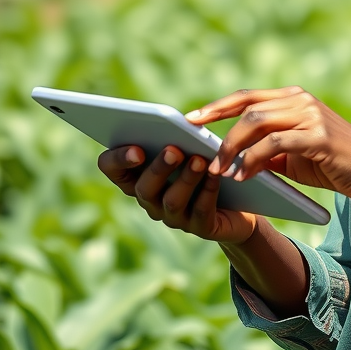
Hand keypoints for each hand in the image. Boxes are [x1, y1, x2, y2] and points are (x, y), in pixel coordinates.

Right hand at [96, 145, 256, 244]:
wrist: (239, 200)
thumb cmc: (204, 161)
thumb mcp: (186, 143)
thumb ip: (173, 134)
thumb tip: (174, 122)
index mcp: (138, 175)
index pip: (111, 168)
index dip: (118, 160)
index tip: (136, 148)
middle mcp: (150, 199)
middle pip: (143, 188)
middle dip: (158, 168)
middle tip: (173, 149)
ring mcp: (174, 217)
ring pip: (172, 201)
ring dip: (185, 179)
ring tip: (198, 159)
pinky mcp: (201, 227)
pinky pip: (201, 211)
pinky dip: (207, 191)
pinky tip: (215, 175)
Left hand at [186, 87, 350, 205]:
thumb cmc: (334, 165)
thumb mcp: (294, 156)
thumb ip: (267, 149)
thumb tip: (231, 157)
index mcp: (295, 99)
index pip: (247, 96)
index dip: (217, 106)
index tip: (190, 120)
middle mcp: (302, 100)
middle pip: (248, 107)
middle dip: (219, 130)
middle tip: (199, 153)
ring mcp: (311, 115)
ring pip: (258, 123)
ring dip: (233, 148)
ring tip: (219, 171)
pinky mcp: (319, 136)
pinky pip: (275, 144)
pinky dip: (254, 160)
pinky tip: (244, 176)